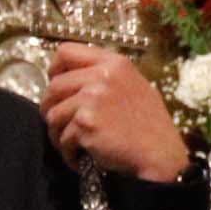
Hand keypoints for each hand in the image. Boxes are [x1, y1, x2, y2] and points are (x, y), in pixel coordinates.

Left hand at [45, 44, 191, 184]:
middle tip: (57, 122)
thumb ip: (107, 76)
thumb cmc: (150, 124)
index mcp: (114, 63)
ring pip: (53, 114)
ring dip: (57, 133)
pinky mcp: (86, 123)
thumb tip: (73, 79)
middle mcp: (101, 76)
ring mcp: (92, 99)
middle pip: (54, 86)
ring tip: (70, 144)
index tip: (54, 83)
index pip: (66, 52)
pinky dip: (68, 151)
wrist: (160, 152)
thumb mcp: (135, 86)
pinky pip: (63, 138)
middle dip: (50, 107)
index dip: (54, 68)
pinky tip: (80, 157)